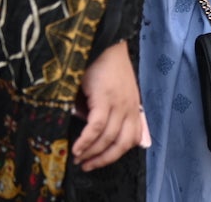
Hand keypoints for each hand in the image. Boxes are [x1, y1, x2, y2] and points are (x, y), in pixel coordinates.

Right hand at [72, 41, 146, 170]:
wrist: (103, 44)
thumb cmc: (103, 67)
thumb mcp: (111, 93)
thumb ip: (107, 112)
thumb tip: (93, 134)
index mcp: (133, 106)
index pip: (131, 138)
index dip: (115, 154)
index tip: (99, 163)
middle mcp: (130, 106)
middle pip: (123, 142)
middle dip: (104, 159)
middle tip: (87, 166)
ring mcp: (120, 102)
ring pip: (109, 137)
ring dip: (92, 152)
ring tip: (78, 158)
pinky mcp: (106, 97)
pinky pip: (98, 126)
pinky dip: (87, 140)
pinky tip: (77, 147)